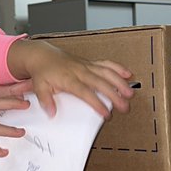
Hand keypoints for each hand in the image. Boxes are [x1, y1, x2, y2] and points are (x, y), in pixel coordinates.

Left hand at [7, 39, 134, 116]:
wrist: (43, 56)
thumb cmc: (43, 72)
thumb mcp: (39, 87)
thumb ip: (46, 101)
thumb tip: (51, 113)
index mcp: (69, 79)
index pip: (85, 92)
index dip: (97, 103)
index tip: (106, 114)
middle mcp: (80, 71)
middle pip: (101, 83)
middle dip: (114, 95)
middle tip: (124, 107)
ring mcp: (87, 66)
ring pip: (107, 72)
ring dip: (120, 82)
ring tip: (130, 93)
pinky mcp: (90, 63)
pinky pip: (106, 64)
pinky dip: (118, 68)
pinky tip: (128, 74)